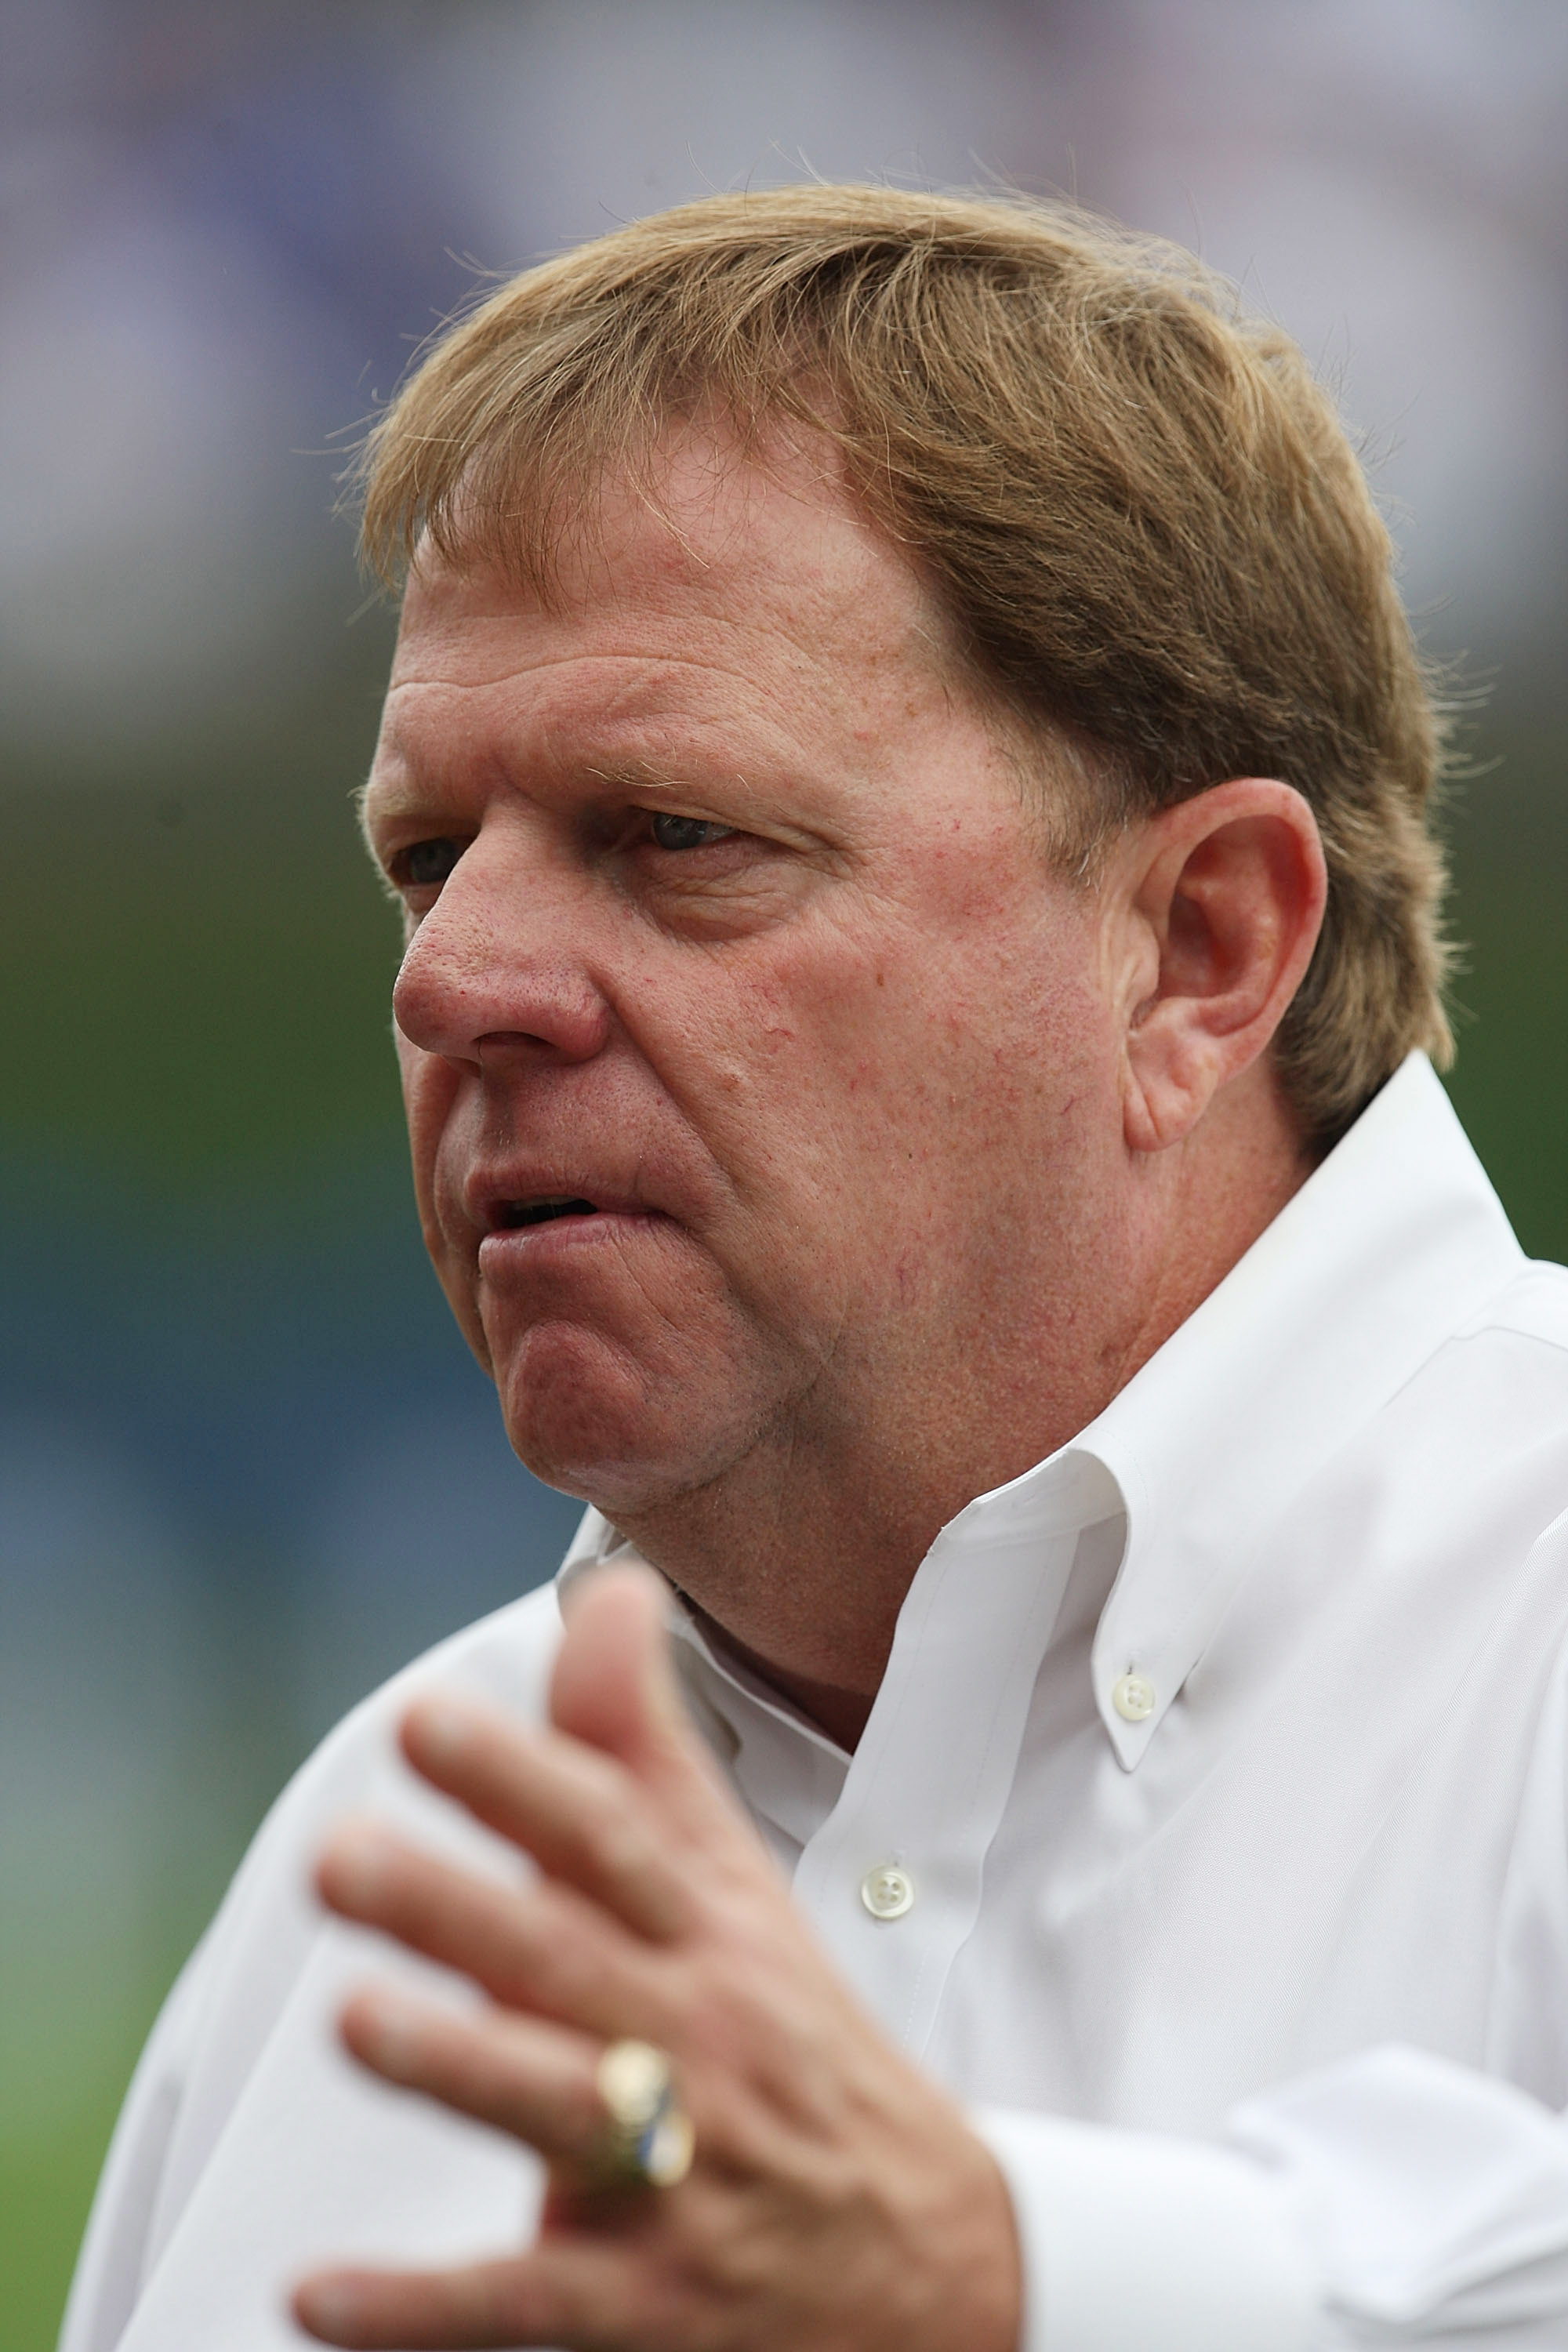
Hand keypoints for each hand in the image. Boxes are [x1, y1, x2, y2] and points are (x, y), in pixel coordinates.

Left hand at [293, 1564, 1020, 2350]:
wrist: (940, 2263)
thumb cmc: (799, 2051)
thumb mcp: (735, 1891)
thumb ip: (644, 1749)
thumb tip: (608, 1594)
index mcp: (712, 1934)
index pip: (616, 1839)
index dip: (524, 1775)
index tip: (427, 1723)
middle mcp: (698, 2038)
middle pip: (574, 1960)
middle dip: (458, 1904)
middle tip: (341, 1855)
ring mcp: (681, 2175)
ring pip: (563, 2114)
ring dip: (460, 2065)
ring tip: (354, 2020)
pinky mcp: (648, 2307)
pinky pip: (529, 2306)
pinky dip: (423, 2309)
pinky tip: (319, 2295)